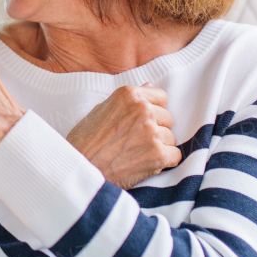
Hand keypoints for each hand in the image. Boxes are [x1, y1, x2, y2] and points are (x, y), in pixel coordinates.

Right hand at [65, 85, 181, 188]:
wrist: (81, 171)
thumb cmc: (85, 142)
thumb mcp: (100, 111)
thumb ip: (127, 100)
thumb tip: (149, 86)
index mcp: (129, 95)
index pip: (161, 96)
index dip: (153, 110)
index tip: (142, 121)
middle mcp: (143, 110)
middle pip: (167, 118)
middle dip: (156, 129)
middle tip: (136, 141)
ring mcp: (152, 132)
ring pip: (171, 137)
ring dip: (159, 146)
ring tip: (137, 153)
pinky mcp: (158, 154)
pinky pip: (175, 155)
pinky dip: (165, 162)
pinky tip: (147, 164)